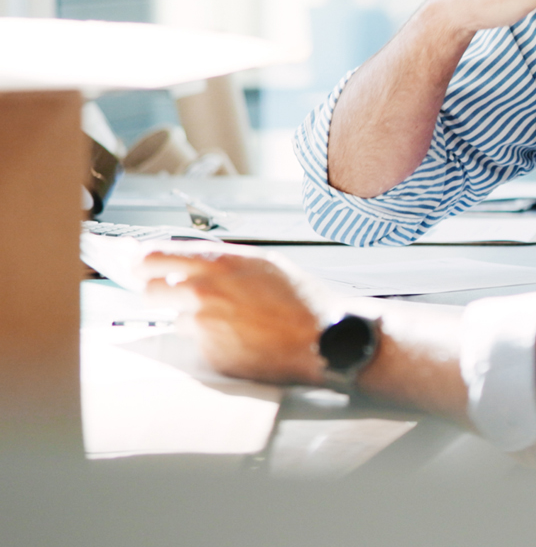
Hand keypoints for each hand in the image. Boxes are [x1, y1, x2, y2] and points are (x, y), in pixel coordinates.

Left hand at [140, 245, 330, 385]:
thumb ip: (222, 261)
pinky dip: (214, 342)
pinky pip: (198, 344)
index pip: (153, 256)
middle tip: (177, 295)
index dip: (143, 261)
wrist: (321, 337)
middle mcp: (204, 291)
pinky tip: (241, 338)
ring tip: (230, 320)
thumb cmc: (301, 299)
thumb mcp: (263, 263)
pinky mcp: (210, 353)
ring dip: (194, 319)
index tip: (140, 264)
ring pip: (177, 319)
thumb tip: (187, 261)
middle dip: (160, 292)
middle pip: (149, 290)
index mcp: (218, 263)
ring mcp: (205, 325)